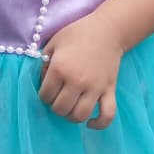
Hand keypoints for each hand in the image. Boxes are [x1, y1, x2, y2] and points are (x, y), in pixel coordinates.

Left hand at [38, 13, 123, 129]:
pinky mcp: (109, 90)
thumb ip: (44, 64)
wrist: (107, 30)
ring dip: (71, 116)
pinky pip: (107, 114)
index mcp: (60, 69)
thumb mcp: (53, 43)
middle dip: (55, 106)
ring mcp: (95, 88)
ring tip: (70, 108)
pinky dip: (99, 124)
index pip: (45, 95)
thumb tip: (43, 83)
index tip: (48, 89)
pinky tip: (90, 123)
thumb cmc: (78, 34)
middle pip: (60, 108)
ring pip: (80, 115)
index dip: (43, 95)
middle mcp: (77, 81)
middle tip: (58, 97)